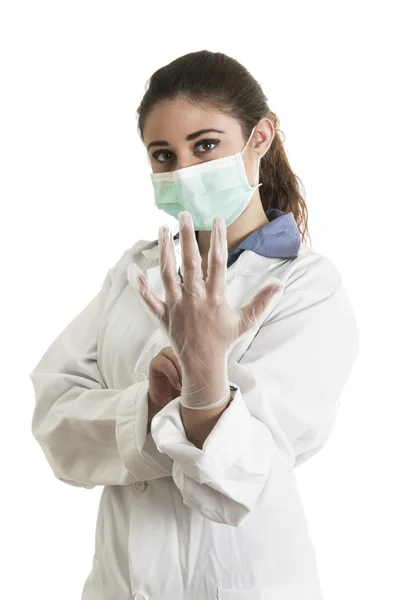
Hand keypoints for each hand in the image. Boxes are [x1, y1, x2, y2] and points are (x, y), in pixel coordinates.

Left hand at [131, 211, 281, 408]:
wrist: (204, 366)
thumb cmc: (225, 341)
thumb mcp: (246, 321)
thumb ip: (262, 301)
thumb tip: (279, 284)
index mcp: (215, 297)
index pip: (218, 262)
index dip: (218, 239)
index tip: (217, 219)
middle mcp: (194, 298)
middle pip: (190, 262)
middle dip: (187, 237)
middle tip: (184, 215)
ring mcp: (176, 306)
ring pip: (167, 274)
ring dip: (164, 251)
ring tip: (161, 228)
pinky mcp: (163, 316)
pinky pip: (148, 300)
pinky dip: (139, 286)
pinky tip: (133, 269)